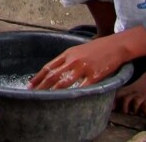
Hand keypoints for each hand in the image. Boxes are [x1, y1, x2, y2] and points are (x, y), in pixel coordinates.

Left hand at [28, 27, 145, 89]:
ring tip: (44, 98)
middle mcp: (73, 60)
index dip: (38, 77)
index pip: (49, 67)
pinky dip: (73, 94)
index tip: (30, 85)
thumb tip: (52, 71)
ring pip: (64, 82)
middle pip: (53, 75)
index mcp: (68, 54)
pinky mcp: (94, 75)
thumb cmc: (96, 49)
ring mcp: (84, 68)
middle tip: (32, 94)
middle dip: (41, 86)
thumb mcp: (77, 50)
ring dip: (53, 91)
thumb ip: (65, 60)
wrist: (115, 46)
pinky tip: (66, 99)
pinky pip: (81, 87)